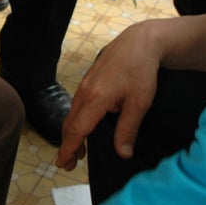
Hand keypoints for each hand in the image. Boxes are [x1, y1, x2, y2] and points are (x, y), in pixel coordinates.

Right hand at [56, 22, 163, 169]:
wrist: (141, 41)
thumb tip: (122, 153)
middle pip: (70, 123)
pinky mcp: (90, 78)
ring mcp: (86, 83)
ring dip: (73, 131)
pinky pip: (79, 102)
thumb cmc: (142, 70)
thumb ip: (128, 129)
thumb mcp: (139, 103)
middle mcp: (85, 91)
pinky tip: (87, 123)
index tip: (63, 163)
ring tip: (79, 148)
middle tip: (70, 163)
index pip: (77, 130)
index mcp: (96, 99)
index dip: (69, 149)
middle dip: (68, 144)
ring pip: (73, 112)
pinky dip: (78, 118)